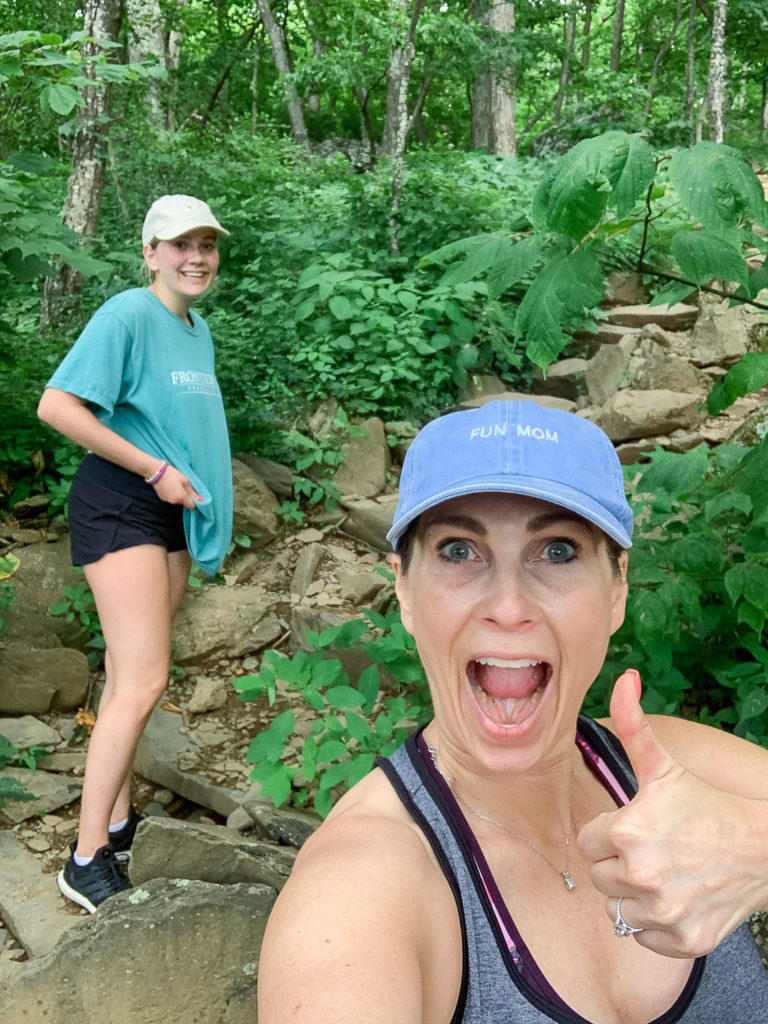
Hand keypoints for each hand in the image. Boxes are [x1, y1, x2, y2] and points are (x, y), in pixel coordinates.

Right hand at [152, 464, 200, 509]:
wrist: (155, 471)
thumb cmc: (172, 474)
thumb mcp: (185, 481)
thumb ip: (192, 492)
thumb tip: (200, 499)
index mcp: (181, 497)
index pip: (192, 507)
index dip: (195, 503)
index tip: (196, 497)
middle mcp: (174, 501)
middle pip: (184, 503)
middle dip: (187, 497)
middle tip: (185, 487)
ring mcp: (167, 501)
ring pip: (178, 501)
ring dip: (179, 496)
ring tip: (177, 485)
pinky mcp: (162, 498)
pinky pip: (171, 499)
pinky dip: (173, 495)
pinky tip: (170, 487)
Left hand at [577, 670, 765, 957]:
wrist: (762, 847)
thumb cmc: (706, 803)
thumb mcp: (664, 766)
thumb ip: (633, 724)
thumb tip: (624, 678)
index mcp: (627, 833)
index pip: (587, 842)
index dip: (609, 833)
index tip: (635, 826)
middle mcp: (641, 876)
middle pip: (599, 877)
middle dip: (618, 862)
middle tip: (652, 847)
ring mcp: (663, 912)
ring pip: (618, 909)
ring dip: (634, 894)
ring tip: (665, 871)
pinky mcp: (682, 941)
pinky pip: (643, 937)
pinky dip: (656, 923)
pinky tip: (678, 897)